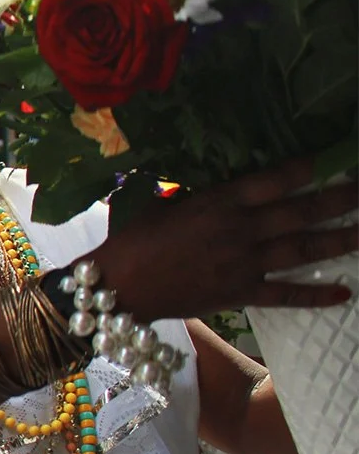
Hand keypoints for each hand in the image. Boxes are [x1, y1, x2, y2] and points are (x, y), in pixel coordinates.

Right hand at [88, 157, 356, 322]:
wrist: (118, 286)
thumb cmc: (133, 238)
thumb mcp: (163, 203)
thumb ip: (198, 194)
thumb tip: (220, 187)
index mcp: (217, 202)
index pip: (273, 180)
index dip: (306, 168)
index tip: (331, 158)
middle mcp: (237, 230)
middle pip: (300, 212)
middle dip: (339, 199)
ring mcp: (242, 264)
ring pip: (301, 249)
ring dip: (339, 239)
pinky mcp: (238, 294)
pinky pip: (285, 294)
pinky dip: (316, 295)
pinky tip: (345, 292)